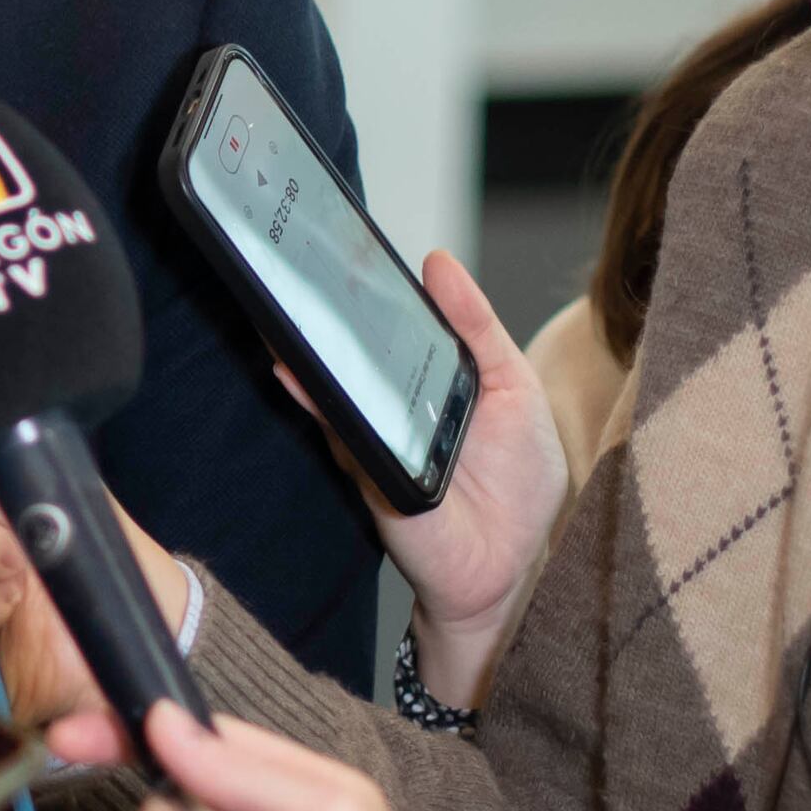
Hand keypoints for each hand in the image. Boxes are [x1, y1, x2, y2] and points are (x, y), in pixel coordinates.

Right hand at [289, 250, 568, 706]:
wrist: (508, 564)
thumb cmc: (518, 481)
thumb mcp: (513, 385)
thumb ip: (479, 325)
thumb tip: (438, 262)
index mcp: (433, 374)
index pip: (397, 321)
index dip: (375, 287)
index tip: (353, 246)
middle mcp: (396, 399)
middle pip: (357, 347)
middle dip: (332, 309)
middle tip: (312, 263)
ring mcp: (373, 432)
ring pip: (334, 381)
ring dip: (310, 347)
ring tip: (291, 307)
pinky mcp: (363, 466)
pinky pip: (336, 425)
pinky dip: (313, 397)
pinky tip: (295, 369)